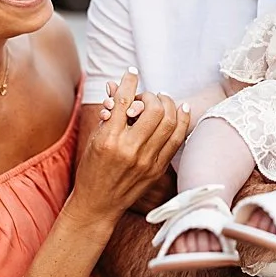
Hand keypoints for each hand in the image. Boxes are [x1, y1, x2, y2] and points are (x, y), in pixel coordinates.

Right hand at [74, 70, 190, 222]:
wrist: (99, 203)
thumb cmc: (92, 169)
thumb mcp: (93, 140)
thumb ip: (108, 115)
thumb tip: (116, 88)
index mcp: (109, 139)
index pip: (122, 102)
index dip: (129, 83)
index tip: (132, 72)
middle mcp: (130, 149)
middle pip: (154, 110)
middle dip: (152, 96)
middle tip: (147, 95)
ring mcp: (148, 160)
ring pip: (170, 123)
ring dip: (169, 105)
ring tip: (163, 99)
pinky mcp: (159, 168)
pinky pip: (177, 140)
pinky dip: (182, 121)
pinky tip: (183, 110)